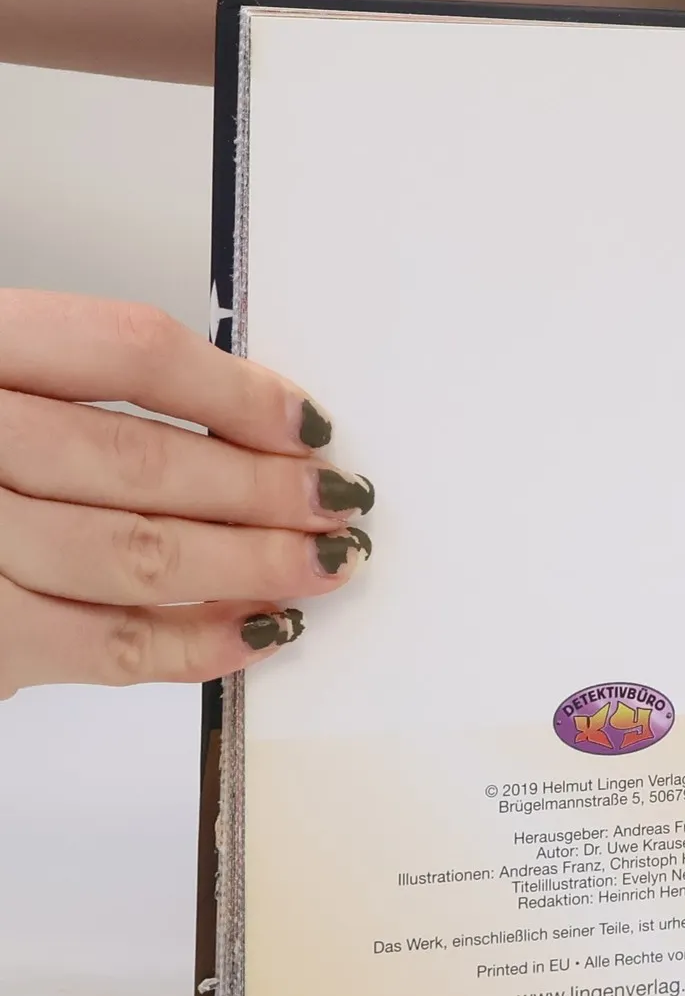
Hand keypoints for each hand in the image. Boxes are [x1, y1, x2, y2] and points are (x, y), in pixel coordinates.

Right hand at [0, 290, 372, 696]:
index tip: (310, 424)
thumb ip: (88, 398)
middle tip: (339, 504)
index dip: (235, 390)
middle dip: (261, 491)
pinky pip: (103, 646)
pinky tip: (257, 631)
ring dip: (249, 567)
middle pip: (139, 461)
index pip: (124, 349)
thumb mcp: (3, 390)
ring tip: (321, 566)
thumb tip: (258, 433)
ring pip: (132, 555)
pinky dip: (195, 645)